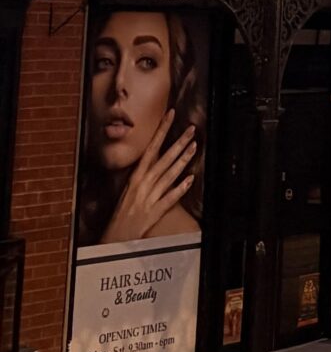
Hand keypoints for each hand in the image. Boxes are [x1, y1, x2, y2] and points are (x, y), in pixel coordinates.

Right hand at [99, 122, 196, 243]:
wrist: (115, 236)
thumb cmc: (123, 211)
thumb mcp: (130, 188)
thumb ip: (143, 174)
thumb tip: (155, 158)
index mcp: (136, 176)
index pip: (151, 148)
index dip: (161, 131)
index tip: (171, 116)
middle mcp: (143, 184)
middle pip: (163, 159)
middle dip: (178, 143)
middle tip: (191, 129)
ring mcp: (149, 197)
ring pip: (169, 175)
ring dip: (182, 160)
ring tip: (194, 147)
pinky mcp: (155, 211)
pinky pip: (170, 198)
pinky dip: (179, 189)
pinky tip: (190, 180)